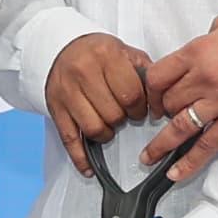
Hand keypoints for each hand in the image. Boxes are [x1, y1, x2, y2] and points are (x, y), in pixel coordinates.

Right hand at [42, 33, 152, 175]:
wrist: (62, 48)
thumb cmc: (97, 53)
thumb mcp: (124, 51)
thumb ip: (145, 72)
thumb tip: (162, 99)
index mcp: (106, 55)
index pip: (132, 94)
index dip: (142, 108)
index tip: (142, 109)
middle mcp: (83, 72)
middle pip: (113, 114)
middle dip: (124, 119)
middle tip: (125, 114)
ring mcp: (67, 92)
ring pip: (94, 128)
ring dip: (107, 133)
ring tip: (109, 124)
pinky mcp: (56, 109)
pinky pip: (69, 139)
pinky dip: (80, 158)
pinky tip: (88, 168)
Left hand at [142, 10, 217, 182]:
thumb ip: (205, 39)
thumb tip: (196, 52)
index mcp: (199, 51)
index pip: (158, 75)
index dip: (151, 89)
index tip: (152, 96)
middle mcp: (206, 77)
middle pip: (169, 102)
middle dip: (161, 112)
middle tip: (161, 119)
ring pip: (180, 127)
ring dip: (161, 145)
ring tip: (148, 157)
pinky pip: (208, 145)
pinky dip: (189, 162)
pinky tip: (175, 172)